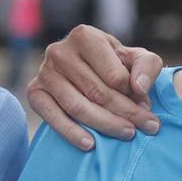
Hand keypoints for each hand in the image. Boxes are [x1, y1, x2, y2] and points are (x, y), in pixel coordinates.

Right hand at [28, 24, 162, 150]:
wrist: (87, 71)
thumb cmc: (114, 65)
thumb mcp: (136, 59)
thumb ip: (146, 66)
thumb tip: (138, 88)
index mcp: (85, 36)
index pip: (113, 75)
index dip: (133, 95)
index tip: (147, 107)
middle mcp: (59, 51)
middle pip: (96, 92)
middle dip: (125, 113)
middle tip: (146, 128)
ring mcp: (44, 72)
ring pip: (77, 106)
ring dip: (105, 125)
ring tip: (127, 134)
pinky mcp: (34, 92)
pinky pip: (52, 116)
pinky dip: (71, 132)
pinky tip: (90, 144)